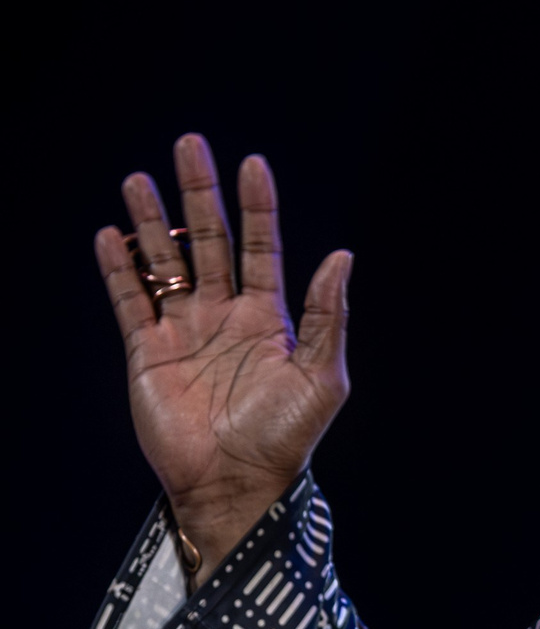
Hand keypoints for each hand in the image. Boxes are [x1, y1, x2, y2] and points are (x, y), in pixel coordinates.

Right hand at [96, 134, 351, 585]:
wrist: (236, 483)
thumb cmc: (286, 436)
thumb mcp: (321, 375)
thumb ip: (327, 314)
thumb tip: (341, 254)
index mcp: (270, 318)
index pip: (260, 247)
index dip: (255, 207)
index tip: (252, 163)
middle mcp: (225, 315)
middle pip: (208, 241)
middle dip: (198, 194)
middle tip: (189, 144)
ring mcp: (184, 331)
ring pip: (164, 262)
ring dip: (150, 222)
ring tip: (138, 178)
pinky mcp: (147, 352)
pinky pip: (130, 301)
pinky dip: (118, 269)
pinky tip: (110, 234)